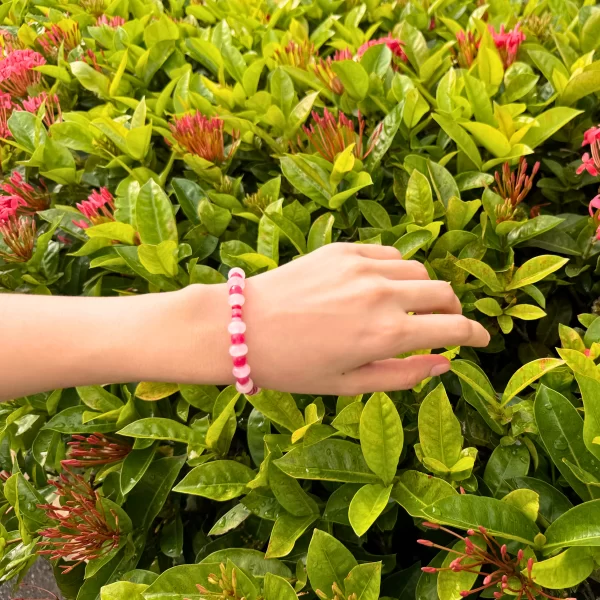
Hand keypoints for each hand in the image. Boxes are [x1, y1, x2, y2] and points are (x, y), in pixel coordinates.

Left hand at [183, 243, 489, 394]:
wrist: (241, 327)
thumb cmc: (292, 366)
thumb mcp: (349, 384)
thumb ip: (404, 375)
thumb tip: (444, 364)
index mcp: (388, 334)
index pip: (455, 328)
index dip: (475, 335)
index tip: (481, 339)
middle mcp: (382, 294)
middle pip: (444, 292)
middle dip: (451, 311)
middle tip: (441, 324)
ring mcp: (363, 266)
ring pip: (418, 270)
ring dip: (423, 290)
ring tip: (406, 307)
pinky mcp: (343, 249)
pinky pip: (388, 255)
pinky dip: (395, 272)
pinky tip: (379, 287)